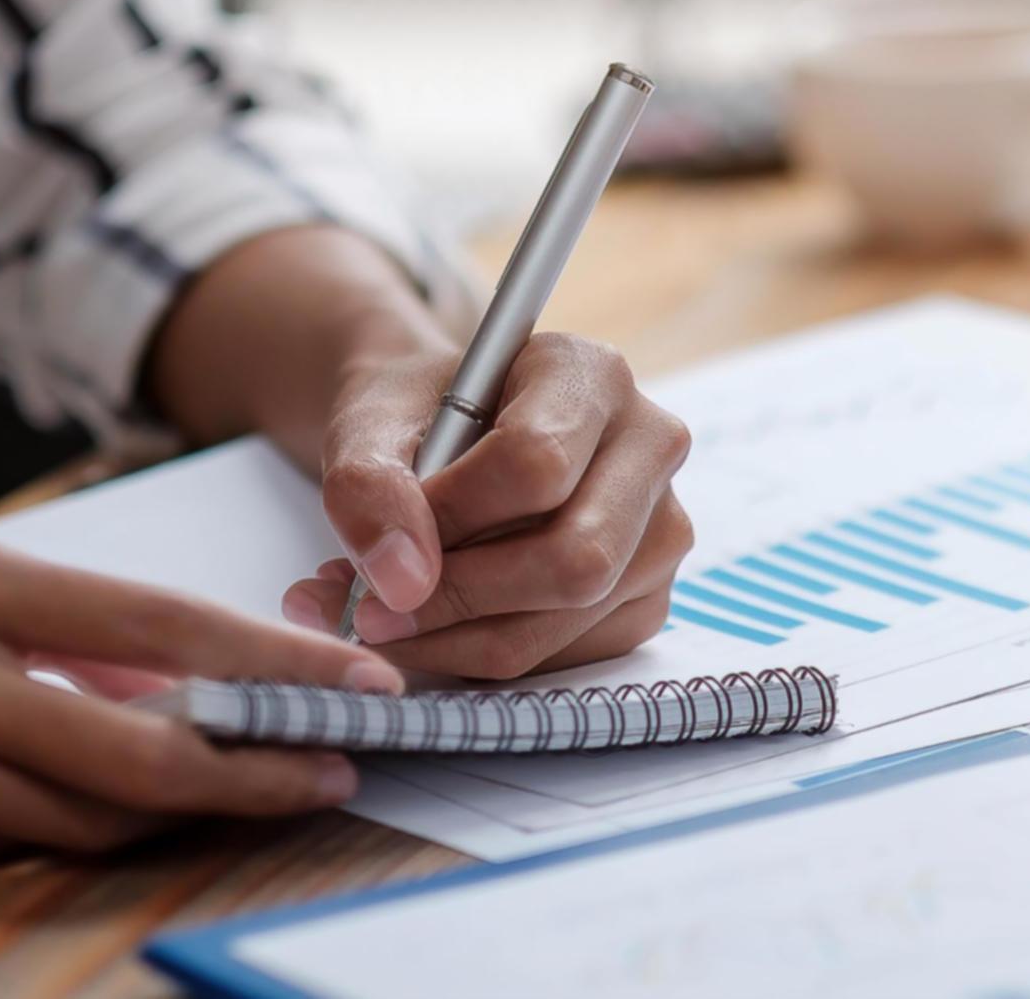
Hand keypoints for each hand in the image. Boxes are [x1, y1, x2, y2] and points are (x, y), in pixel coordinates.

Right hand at [0, 531, 401, 881]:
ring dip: (153, 817)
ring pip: (64, 816)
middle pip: (134, 744)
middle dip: (252, 770)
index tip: (360, 689)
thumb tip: (168, 687)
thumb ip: (38, 632)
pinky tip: (46, 822)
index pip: (157, 624)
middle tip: (329, 777)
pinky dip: (22, 843)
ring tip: (217, 799)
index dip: (273, 665)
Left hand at [282, 333, 694, 679]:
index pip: (538, 463)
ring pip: (571, 616)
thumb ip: (367, 486)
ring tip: (385, 615)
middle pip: (576, 555)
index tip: (381, 544)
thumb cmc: (415, 419)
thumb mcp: (367, 426)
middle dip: (460, 597)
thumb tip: (403, 581)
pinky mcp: (647, 595)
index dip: (451, 518)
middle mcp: (649, 444)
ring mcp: (661, 526)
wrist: (442, 438)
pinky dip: (485, 656)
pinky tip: (438, 624)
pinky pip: (570, 654)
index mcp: (589, 374)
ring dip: (460, 637)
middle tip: (370, 610)